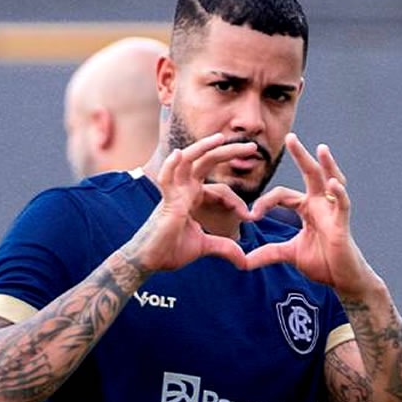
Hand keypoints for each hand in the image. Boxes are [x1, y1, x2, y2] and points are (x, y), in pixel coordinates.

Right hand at [123, 134, 255, 272]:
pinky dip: (170, 166)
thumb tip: (244, 260)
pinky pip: (166, 180)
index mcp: (192, 195)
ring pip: (187, 162)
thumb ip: (224, 248)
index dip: (235, 193)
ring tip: (221, 139)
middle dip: (227, 151)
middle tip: (252, 145)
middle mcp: (183, 189)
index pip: (215, 179)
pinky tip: (179, 154)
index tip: (249, 215)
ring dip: (203, 148)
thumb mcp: (204, 246)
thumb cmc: (170, 250)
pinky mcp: (166, 204)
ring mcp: (174, 194)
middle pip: (205, 161)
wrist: (150, 262)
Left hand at [244, 134, 375, 296]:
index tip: (251, 217)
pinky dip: (339, 194)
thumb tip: (242, 262)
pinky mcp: (342, 224)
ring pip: (330, 182)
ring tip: (322, 148)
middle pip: (309, 174)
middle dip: (300, 155)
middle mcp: (320, 204)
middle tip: (290, 137)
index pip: (282, 195)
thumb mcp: (288, 255)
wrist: (342, 280)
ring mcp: (332, 212)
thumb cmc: (322, 262)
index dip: (265, 202)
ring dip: (327, 165)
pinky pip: (342, 205)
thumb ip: (267, 254)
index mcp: (306, 208)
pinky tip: (333, 183)